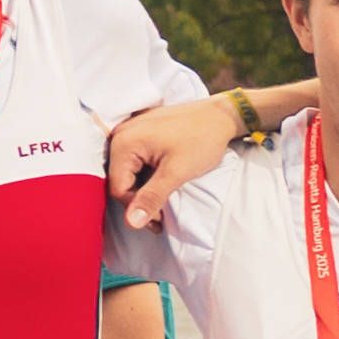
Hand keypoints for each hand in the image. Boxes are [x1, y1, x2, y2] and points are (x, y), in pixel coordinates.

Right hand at [102, 91, 241, 226]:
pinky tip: (162, 182)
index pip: (118, 188)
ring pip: (128, 172)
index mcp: (124, 143)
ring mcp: (130, 132)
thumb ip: (152, 197)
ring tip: (164, 200)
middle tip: (161, 217)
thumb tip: (132, 223)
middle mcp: (120, 135)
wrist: (220, 115)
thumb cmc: (201, 139)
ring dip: (144, 189)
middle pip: (121, 180)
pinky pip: (135, 160)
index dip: (136, 209)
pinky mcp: (140, 133)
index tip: (158, 221)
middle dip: (140, 201)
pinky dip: (147, 175)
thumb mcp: (176, 172)